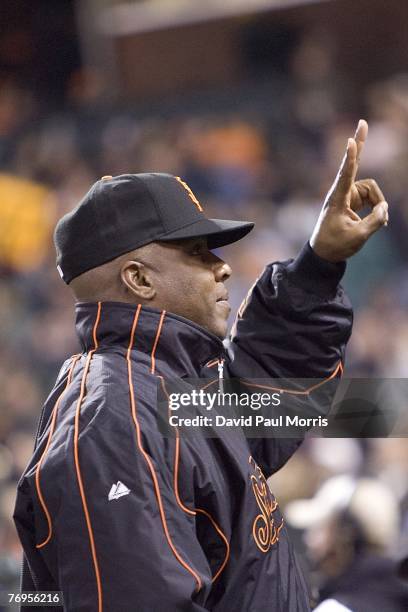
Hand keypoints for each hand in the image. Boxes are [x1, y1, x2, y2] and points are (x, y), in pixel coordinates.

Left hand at [310, 120, 388, 261]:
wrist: (325, 254)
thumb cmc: (336, 245)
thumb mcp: (358, 236)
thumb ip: (375, 221)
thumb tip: (385, 208)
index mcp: (337, 199)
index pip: (345, 175)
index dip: (350, 159)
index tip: (349, 142)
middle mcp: (341, 192)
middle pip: (354, 163)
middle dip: (360, 144)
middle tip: (362, 122)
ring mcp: (347, 194)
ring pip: (372, 190)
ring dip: (378, 204)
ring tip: (379, 223)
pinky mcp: (353, 199)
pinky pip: (372, 197)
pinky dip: (378, 208)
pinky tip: (380, 222)